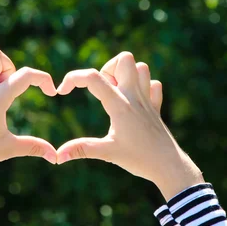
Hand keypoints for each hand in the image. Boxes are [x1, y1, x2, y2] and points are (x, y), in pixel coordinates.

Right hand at [55, 52, 203, 199]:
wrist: (168, 166)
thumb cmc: (139, 159)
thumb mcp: (108, 153)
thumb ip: (82, 149)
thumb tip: (58, 156)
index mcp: (120, 105)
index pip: (93, 77)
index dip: (73, 78)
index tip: (62, 92)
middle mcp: (135, 96)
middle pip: (124, 59)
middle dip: (107, 68)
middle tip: (101, 90)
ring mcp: (148, 100)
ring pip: (141, 67)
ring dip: (126, 74)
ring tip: (116, 93)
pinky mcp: (156, 107)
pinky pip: (153, 85)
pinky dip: (143, 86)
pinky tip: (134, 102)